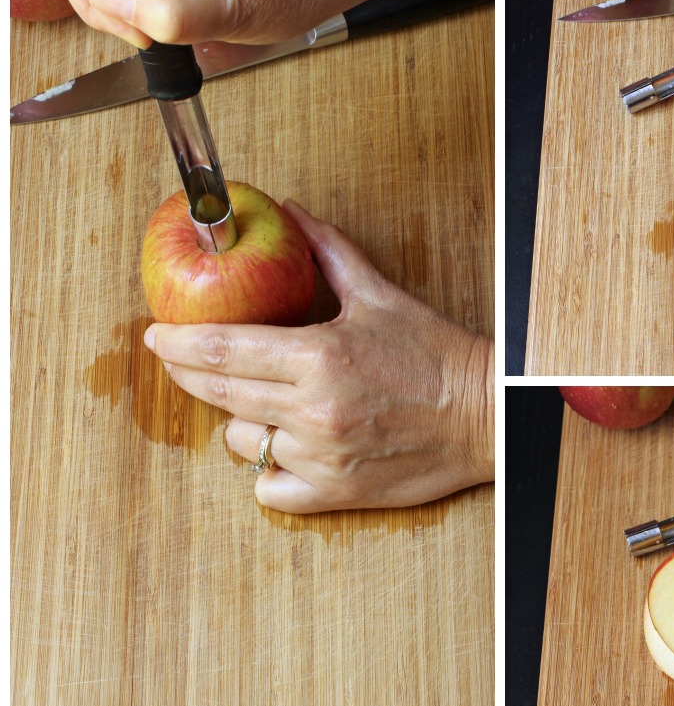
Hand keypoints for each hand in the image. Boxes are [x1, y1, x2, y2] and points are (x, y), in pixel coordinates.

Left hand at [143, 200, 493, 512]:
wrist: (484, 415)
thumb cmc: (436, 355)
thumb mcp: (380, 295)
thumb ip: (328, 251)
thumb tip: (290, 211)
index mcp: (320, 357)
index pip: (221, 349)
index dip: (177, 342)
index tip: (156, 335)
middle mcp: (313, 411)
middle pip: (217, 395)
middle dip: (187, 375)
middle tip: (180, 361)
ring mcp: (321, 457)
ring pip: (241, 442)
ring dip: (240, 420)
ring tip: (262, 404)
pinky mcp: (334, 493)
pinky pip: (268, 490)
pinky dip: (266, 472)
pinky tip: (282, 450)